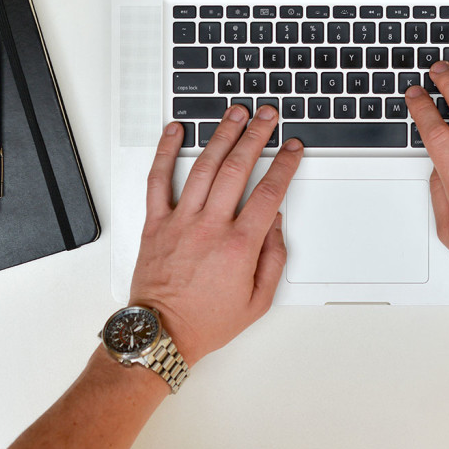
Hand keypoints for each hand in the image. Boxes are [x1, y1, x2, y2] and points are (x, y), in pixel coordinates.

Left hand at [128, 105, 302, 366]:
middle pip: (238, 168)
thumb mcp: (258, 301)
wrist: (160, 334)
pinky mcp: (155, 223)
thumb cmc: (206, 321)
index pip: (269, 192)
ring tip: (234, 113)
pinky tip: (175, 131)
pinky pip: (158, 179)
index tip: (292, 149)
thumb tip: (275, 222)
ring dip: (221, 135)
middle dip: (256, 136)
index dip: (285, 165)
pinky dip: (165, 152)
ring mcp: (180, 221)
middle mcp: (209, 227)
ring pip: (204, 167)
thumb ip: (274, 258)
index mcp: (238, 246)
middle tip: (267, 117)